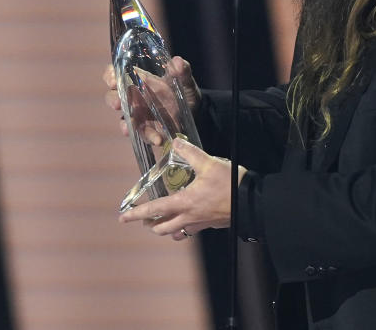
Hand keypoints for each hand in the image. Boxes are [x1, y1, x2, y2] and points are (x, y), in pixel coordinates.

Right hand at [103, 56, 201, 137]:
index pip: (116, 74)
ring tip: (128, 127)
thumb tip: (178, 62)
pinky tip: (156, 139)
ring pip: (124, 119)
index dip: (110, 76)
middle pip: (113, 97)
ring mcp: (139, 114)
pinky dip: (148, 137)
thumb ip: (183, 70)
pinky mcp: (148, 129)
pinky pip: (143, 134)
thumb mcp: (185, 79)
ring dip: (125, 124)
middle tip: (117, 104)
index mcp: (139, 80)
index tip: (113, 81)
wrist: (196, 110)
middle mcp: (134, 97)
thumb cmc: (185, 90)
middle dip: (112, 100)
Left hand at [118, 138, 246, 239]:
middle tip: (143, 218)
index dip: (136, 213)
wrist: (252, 201)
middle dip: (151, 224)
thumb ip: (191, 153)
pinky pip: (193, 230)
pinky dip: (185, 228)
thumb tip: (177, 142)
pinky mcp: (211, 224)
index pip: (154, 209)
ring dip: (166, 229)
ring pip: (177, 233)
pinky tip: (188, 220)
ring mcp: (200, 223)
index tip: (123, 217)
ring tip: (163, 223)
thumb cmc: (230, 183)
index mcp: (184, 202)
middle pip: (162, 228)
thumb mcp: (209, 164)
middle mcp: (189, 217)